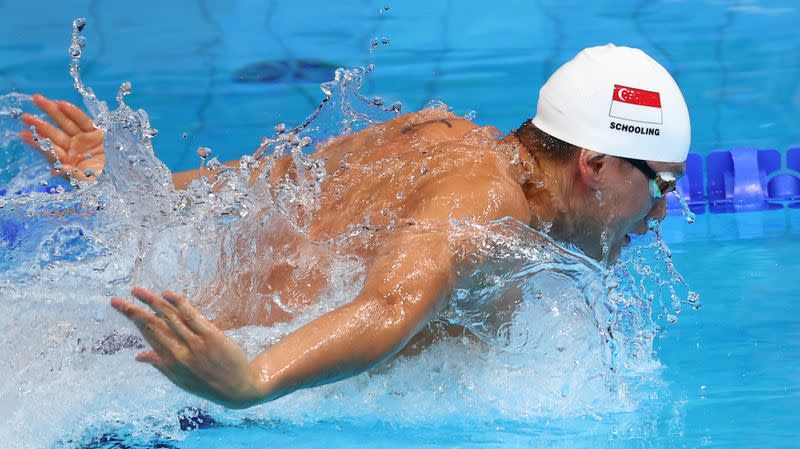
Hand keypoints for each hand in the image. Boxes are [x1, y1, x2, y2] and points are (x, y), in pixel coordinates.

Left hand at [19, 94, 105, 181]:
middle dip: (40, 124)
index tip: (23, 134)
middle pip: (54, 134)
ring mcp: (84, 140)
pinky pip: (83, 121)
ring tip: (37, 99)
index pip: (50, 151)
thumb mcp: (88, 182)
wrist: (127, 179)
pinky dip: (73, 112)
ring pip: (66, 124)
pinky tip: (62, 104)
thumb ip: (72, 175)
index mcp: (68, 164)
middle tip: (25, 116)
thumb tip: (55, 170)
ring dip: (52, 111)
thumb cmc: (106, 184)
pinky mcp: (96, 133)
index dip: (37, 142)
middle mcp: (73, 150)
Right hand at [111, 287, 263, 408]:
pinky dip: (179, 304)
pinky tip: (167, 294)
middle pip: (153, 326)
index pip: (147, 334)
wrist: (238, 389)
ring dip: (152, 302)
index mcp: (169, 362)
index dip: (133, 319)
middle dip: (133, 311)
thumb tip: (138, 356)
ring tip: (137, 291)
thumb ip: (160, 365)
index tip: (119, 306)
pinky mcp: (211, 336)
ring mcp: (195, 343)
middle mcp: (178, 352)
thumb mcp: (181, 380)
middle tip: (117, 300)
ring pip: (169, 318)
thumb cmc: (208, 383)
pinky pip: (192, 316)